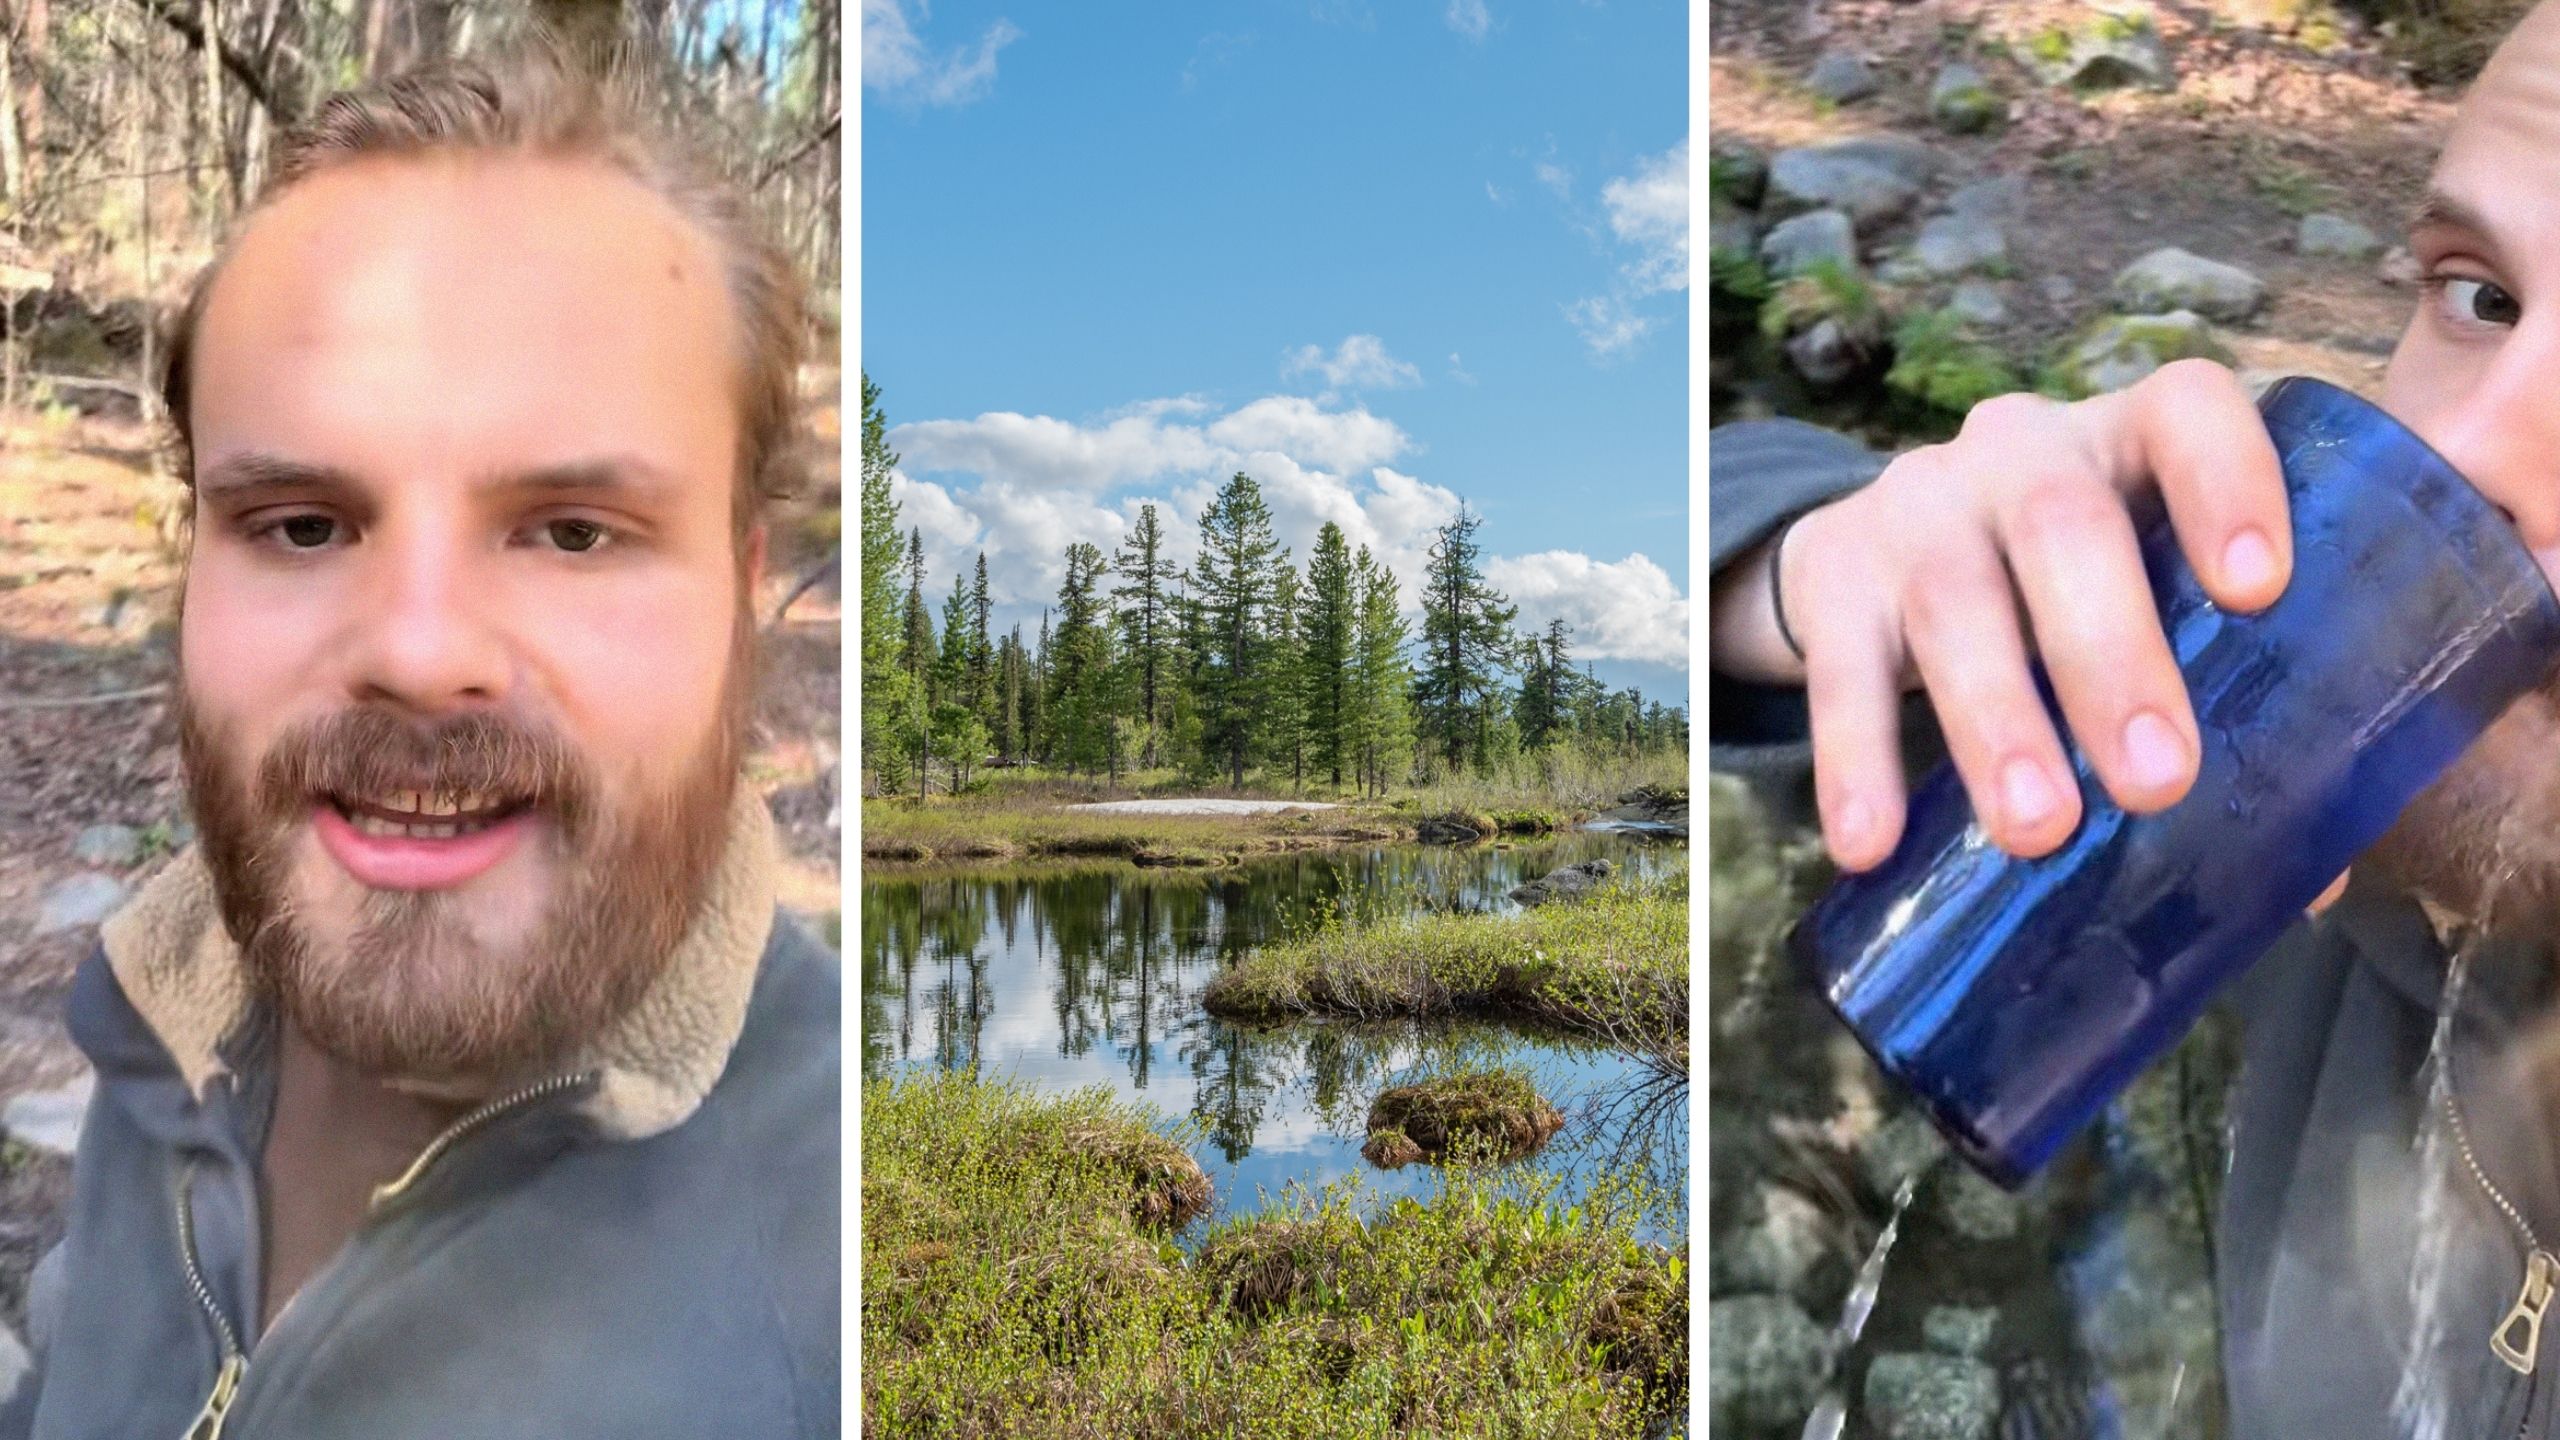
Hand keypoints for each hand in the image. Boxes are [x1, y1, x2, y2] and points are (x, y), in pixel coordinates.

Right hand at [1768, 361, 2291, 870]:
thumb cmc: (2064, 594)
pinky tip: (1869, 842)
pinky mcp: (1833, 574)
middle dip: (2113, 654)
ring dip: (1997, 719)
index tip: (2258, 590)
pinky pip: (1841, 667)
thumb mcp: (2141, 597)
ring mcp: (1917, 508)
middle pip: (2065, 524)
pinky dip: (1855, 759)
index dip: (2228, 484)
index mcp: (2130, 442)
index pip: (2185, 411)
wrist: (1877, 557)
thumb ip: (2226, 702)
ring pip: (1956, 599)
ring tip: (2036, 831)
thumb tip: (2313, 882)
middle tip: (2157, 781)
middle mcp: (2021, 454)